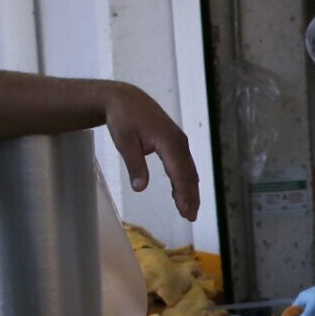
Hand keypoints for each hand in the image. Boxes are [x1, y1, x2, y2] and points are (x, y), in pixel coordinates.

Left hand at [103, 84, 200, 220]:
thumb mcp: (125, 142)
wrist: (126, 98)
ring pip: (189, 171)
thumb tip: (141, 188)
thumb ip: (134, 165)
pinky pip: (184, 165)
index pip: (179, 173)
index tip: (186, 211)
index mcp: (168, 142)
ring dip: (190, 191)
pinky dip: (185, 180)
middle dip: (191, 197)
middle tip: (191, 217)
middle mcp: (179, 142)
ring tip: (190, 210)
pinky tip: (182, 193)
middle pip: (189, 174)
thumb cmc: (123, 118)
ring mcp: (179, 142)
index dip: (184, 194)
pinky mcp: (176, 143)